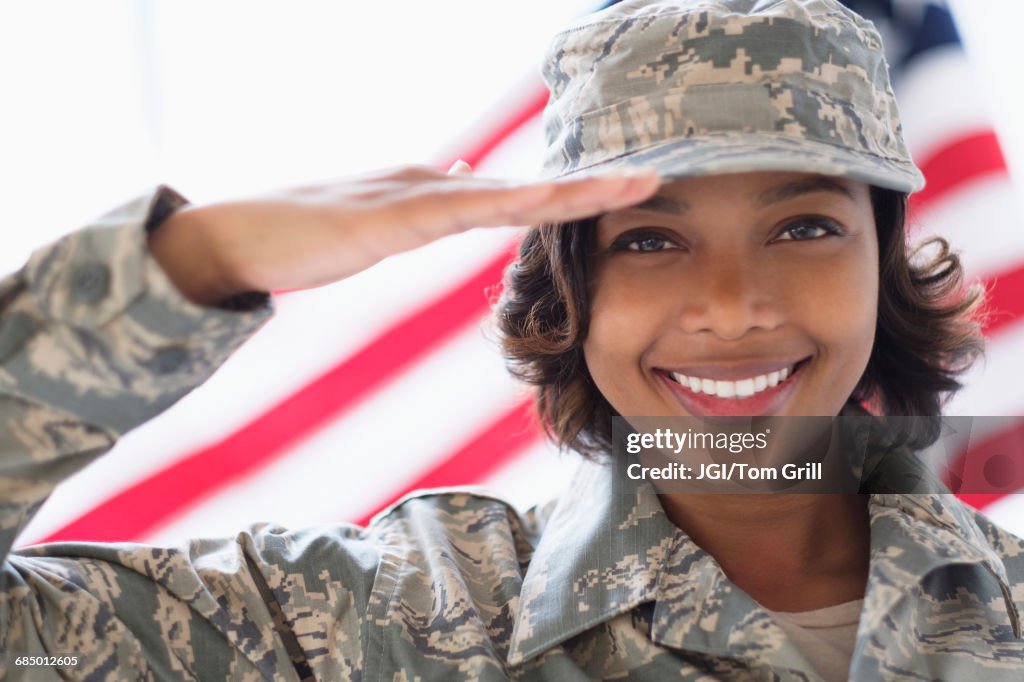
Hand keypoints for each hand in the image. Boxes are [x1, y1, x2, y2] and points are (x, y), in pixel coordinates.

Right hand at [148, 163, 659, 305]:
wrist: (234, 237)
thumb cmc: (300, 235)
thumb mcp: (375, 226)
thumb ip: (422, 210)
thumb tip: (465, 189)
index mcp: (432, 195)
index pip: (516, 197)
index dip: (572, 194)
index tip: (623, 194)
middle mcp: (432, 185)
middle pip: (527, 188)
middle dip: (592, 186)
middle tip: (654, 178)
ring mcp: (413, 198)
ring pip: (510, 195)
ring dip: (574, 190)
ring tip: (634, 183)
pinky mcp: (390, 218)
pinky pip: (465, 212)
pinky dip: (516, 205)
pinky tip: (556, 200)